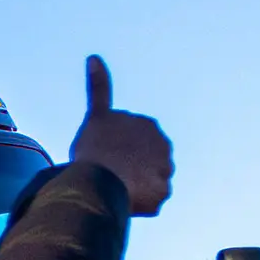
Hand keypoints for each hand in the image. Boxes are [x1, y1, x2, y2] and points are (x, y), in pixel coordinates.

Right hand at [71, 56, 172, 217]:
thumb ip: (99, 88)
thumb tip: (94, 56)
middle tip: (108, 173)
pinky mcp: (164, 190)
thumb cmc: (94, 149)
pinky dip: (139, 203)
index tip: (104, 155)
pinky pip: (150, 200)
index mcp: (148, 124)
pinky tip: (124, 200)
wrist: (100, 179)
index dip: (116, 149)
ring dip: (135, 185)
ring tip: (115, 188)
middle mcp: (162, 143)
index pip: (133, 140)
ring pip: (147, 180)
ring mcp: (165, 168)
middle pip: (144, 161)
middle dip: (131, 167)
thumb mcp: (95, 116)